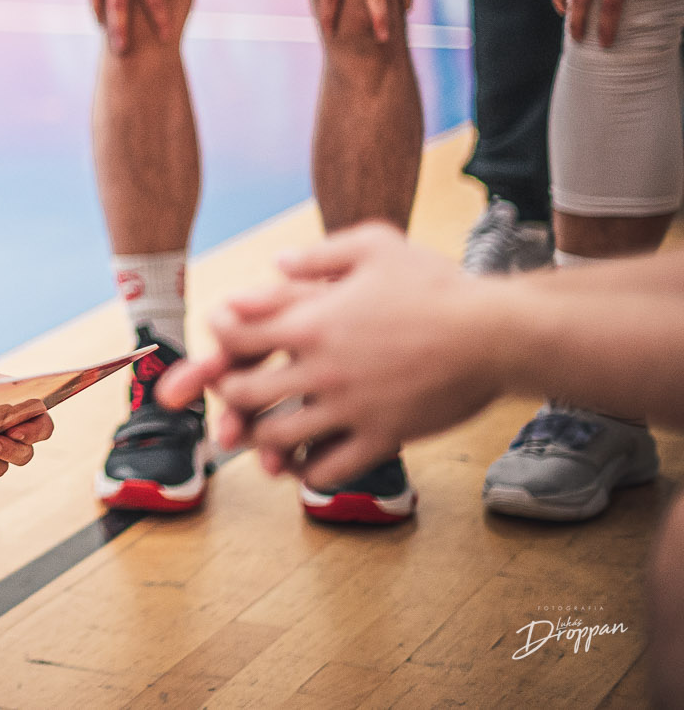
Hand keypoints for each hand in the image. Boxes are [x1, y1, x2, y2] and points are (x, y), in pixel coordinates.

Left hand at [158, 223, 501, 488]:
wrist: (497, 334)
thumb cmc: (439, 285)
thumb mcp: (377, 246)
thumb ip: (321, 253)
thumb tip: (278, 262)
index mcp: (314, 321)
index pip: (237, 336)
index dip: (220, 336)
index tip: (222, 335)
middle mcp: (323, 369)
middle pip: (244, 392)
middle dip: (227, 392)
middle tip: (229, 389)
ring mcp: (351, 407)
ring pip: (278, 437)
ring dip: (258, 436)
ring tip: (256, 431)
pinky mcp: (383, 437)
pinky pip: (329, 468)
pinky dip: (306, 470)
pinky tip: (303, 463)